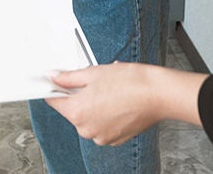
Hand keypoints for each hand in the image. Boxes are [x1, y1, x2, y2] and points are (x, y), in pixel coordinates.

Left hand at [45, 63, 205, 145]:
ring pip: (88, 119)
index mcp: (77, 112)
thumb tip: (55, 77)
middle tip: (94, 82)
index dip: (55, 88)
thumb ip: (69, 77)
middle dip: (79, 96)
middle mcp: (86, 129)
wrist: (158, 94)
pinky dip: (106, 116)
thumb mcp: (94, 72)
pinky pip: (102, 126)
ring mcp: (101, 136)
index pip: (54, 101)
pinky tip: (117, 102)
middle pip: (72, 110)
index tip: (57, 82)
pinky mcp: (115, 139)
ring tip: (110, 91)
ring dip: (93, 106)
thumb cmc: (130, 82)